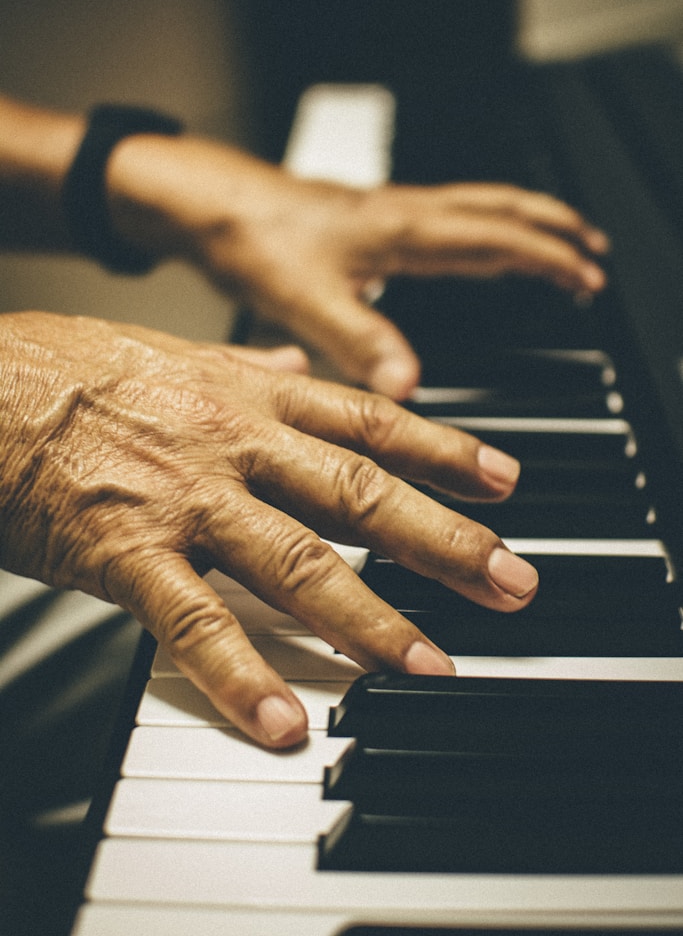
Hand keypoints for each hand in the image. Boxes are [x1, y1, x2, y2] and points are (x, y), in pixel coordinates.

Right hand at [0, 311, 536, 747]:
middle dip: (444, 541)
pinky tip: (286, 722)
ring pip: (298, 564)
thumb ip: (253, 370)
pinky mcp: (126, 552)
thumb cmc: (73, 369)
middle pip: (360, 494)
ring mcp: (186, 500)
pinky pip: (195, 624)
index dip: (443, 450)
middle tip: (509, 581)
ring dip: (372, 620)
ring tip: (429, 663)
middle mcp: (234, 444)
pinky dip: (244, 676)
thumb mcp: (180, 353)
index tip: (503, 480)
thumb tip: (303, 367)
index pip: (369, 420)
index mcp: (249, 395)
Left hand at [107, 136, 608, 399]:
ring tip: (554, 244)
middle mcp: (402, 213)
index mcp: (400, 230)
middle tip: (593, 251)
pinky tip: (472, 251)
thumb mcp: (305, 298)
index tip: (587, 279)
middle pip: (499, 208)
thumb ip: (359, 340)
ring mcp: (387, 211)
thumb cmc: (251, 237)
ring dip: (522, 223)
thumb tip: (408, 388)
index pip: (496, 237)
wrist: (208, 201)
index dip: (547, 258)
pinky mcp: (368, 218)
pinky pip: (447, 216)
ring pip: (476, 206)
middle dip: (553, 227)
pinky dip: (482, 229)